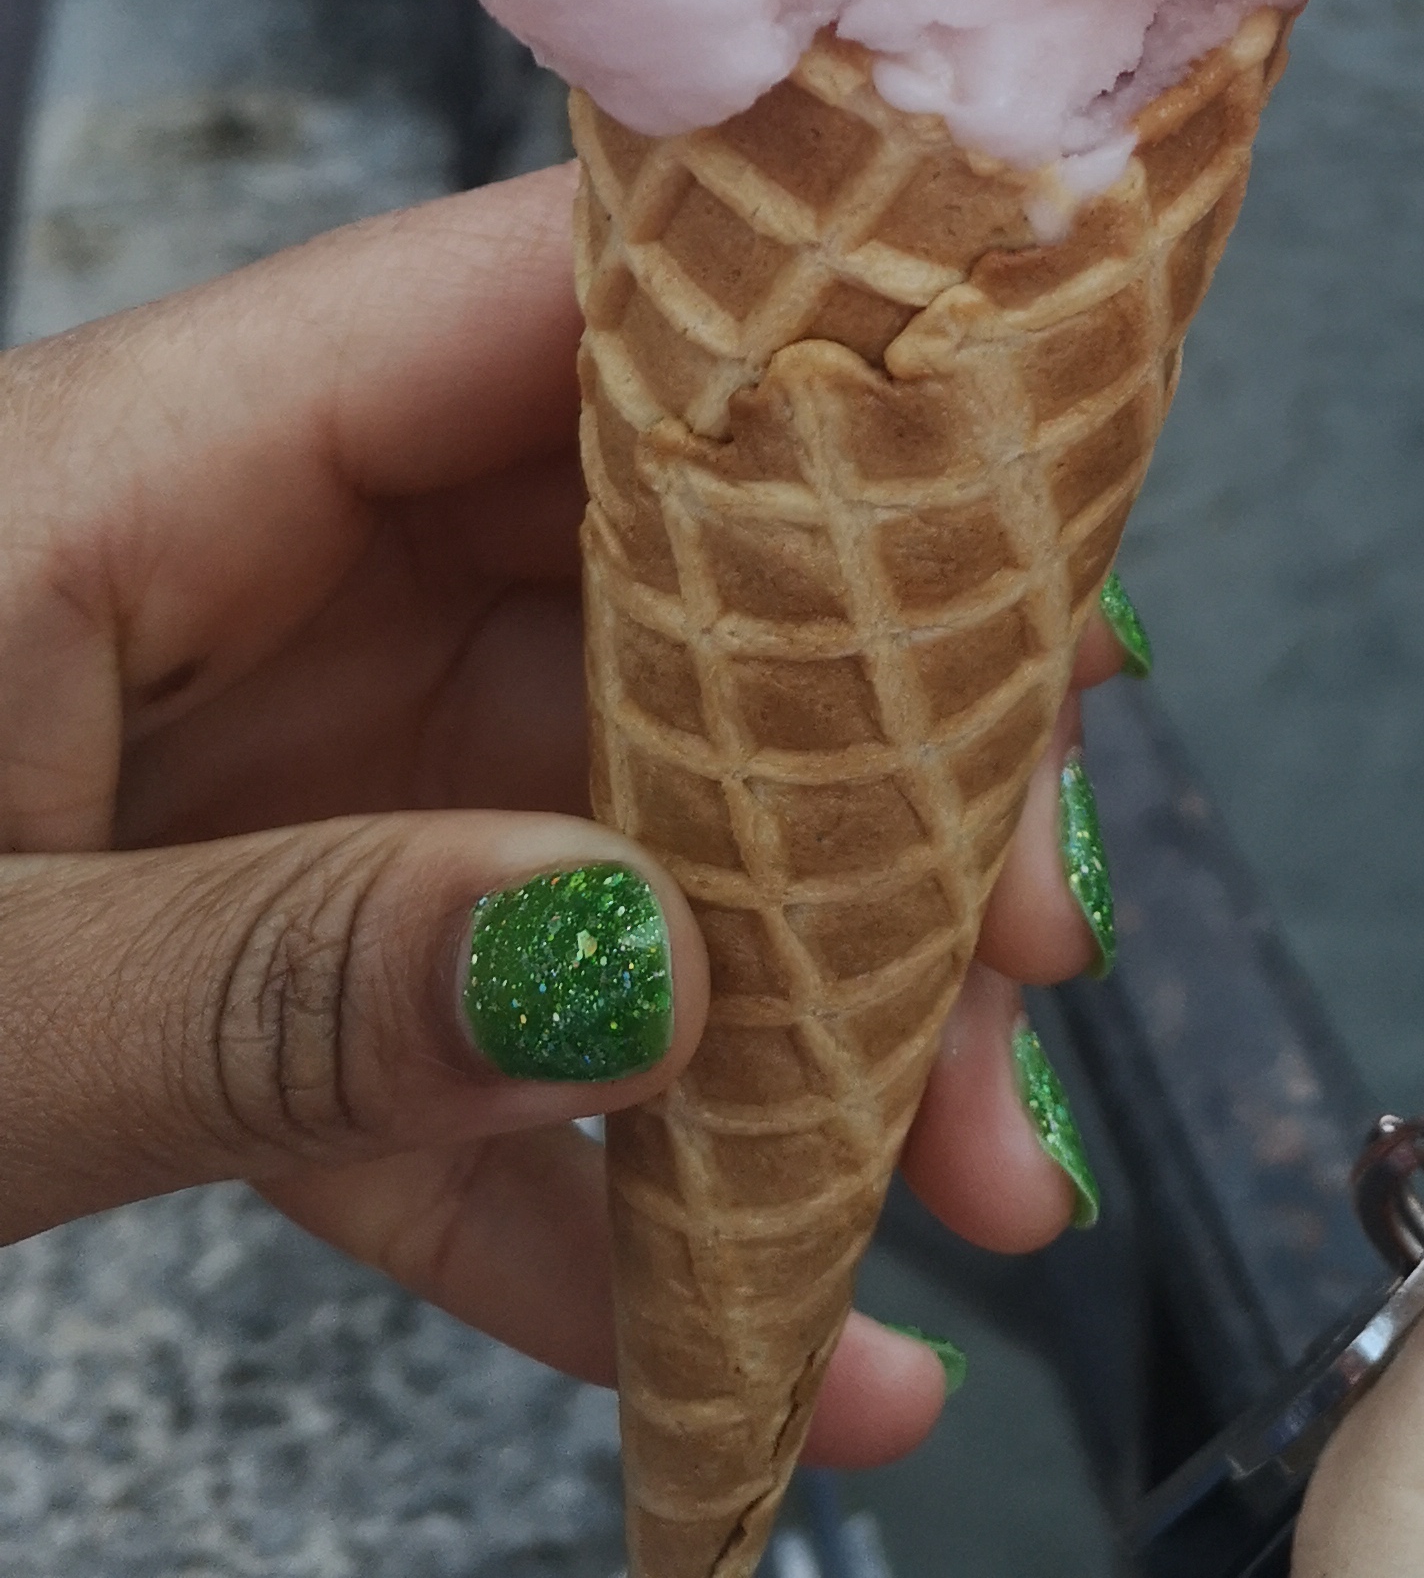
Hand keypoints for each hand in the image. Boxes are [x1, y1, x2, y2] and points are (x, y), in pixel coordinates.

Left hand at [0, 170, 1117, 1466]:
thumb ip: (273, 985)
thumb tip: (632, 971)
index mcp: (148, 468)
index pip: (546, 319)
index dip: (811, 355)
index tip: (1035, 459)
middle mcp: (234, 579)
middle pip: (628, 603)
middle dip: (856, 785)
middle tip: (1031, 951)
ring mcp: (239, 769)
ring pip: (586, 839)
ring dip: (779, 1028)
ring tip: (950, 1199)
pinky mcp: (216, 956)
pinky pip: (454, 1052)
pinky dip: (597, 1202)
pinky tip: (744, 1346)